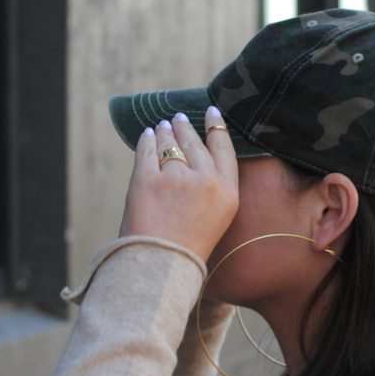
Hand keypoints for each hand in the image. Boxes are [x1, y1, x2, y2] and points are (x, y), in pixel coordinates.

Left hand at [117, 106, 238, 260]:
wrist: (161, 264)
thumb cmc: (190, 245)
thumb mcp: (219, 217)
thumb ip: (216, 186)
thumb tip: (198, 152)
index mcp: (228, 192)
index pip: (223, 146)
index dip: (216, 125)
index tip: (211, 111)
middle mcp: (204, 180)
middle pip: (193, 141)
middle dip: (185, 126)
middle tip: (179, 119)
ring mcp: (175, 177)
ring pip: (169, 141)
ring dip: (165, 131)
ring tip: (162, 127)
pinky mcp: (147, 179)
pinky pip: (146, 149)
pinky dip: (147, 140)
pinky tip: (148, 135)